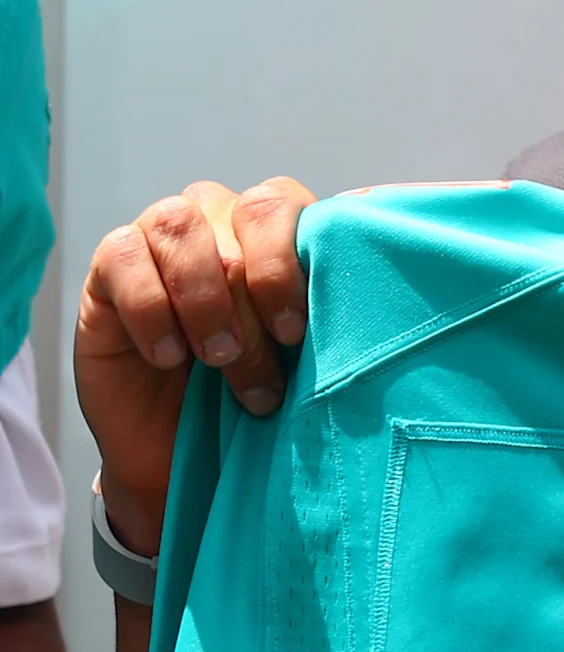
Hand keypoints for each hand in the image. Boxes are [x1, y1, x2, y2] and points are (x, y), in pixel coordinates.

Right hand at [75, 179, 312, 555]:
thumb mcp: (294, 353)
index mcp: (276, 226)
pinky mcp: (110, 264)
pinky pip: (124, 257)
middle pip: (246, 215)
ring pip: (182, 227)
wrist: (179, 446)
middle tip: (261, 352)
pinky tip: (167, 355)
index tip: (297, 332)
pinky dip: (151, 308)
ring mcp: (161, 235)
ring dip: (206, 300)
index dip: (291, 264)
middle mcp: (220, 216)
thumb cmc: (251, 390)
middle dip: (258, 292)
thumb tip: (365, 295)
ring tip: (217, 359)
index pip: (287, 204)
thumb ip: (322, 313)